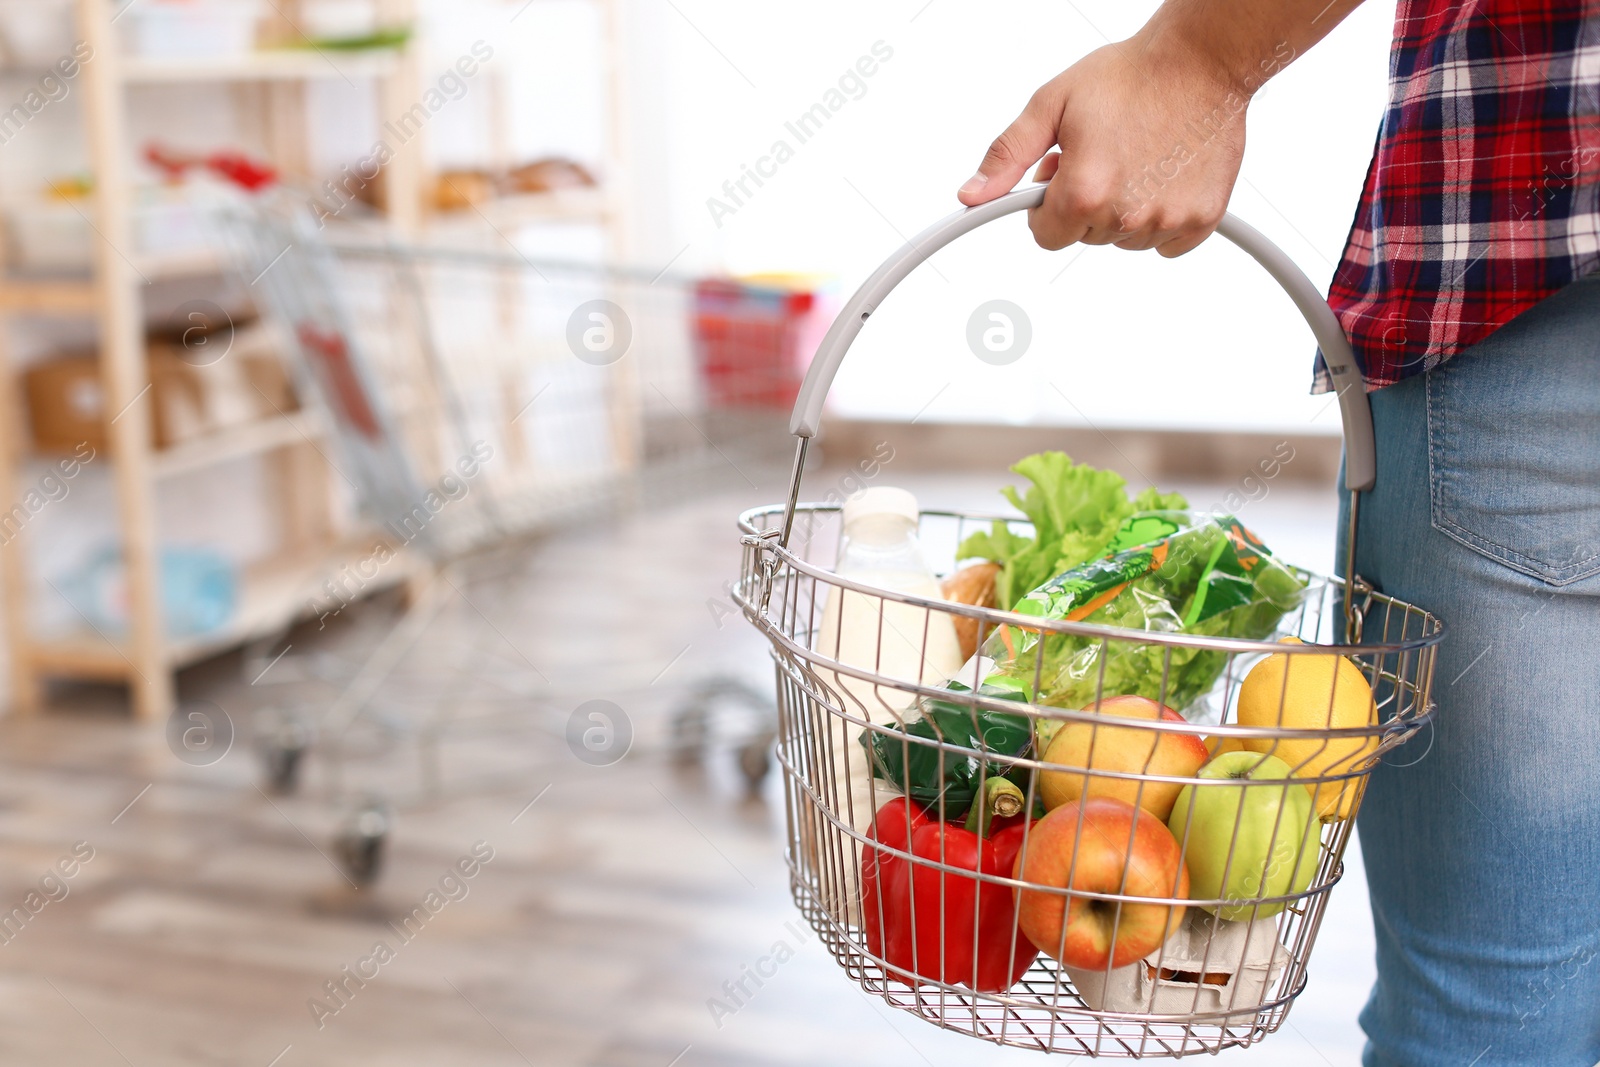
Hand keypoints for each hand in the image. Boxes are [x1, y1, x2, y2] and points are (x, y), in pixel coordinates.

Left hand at [957, 37, 1250, 257]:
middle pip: (1085, 237)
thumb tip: (971, 195)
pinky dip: (1161, 219)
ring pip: (1124, 240)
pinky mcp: (1202, 218)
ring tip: (1136, 158)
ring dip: (1123, 211)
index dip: (1047, 205)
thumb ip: (1007, 156)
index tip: (1060, 176)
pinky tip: (1162, 177)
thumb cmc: (1130, 76)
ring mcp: (1167, 219)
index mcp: (1083, 191)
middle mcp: (1125, 213)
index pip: (1045, 236)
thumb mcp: (1051, 105)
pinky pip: (1167, 245)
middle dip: (1085, 203)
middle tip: (1103, 154)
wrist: (1200, 60)